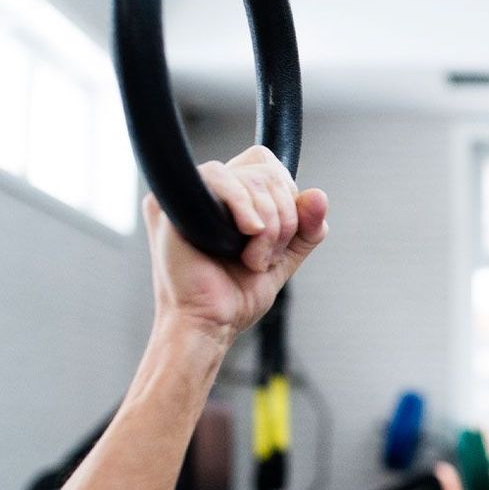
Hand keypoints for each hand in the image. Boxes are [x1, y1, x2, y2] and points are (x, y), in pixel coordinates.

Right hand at [145, 145, 329, 341]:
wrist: (210, 325)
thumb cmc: (236, 297)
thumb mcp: (285, 257)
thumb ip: (306, 227)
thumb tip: (319, 196)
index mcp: (229, 199)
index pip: (266, 164)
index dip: (286, 193)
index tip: (283, 235)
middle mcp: (207, 192)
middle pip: (264, 170)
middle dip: (282, 216)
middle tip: (267, 256)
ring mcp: (187, 195)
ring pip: (249, 177)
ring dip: (268, 223)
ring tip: (253, 259)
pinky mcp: (170, 202)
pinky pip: (218, 177)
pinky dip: (243, 205)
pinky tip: (247, 234)